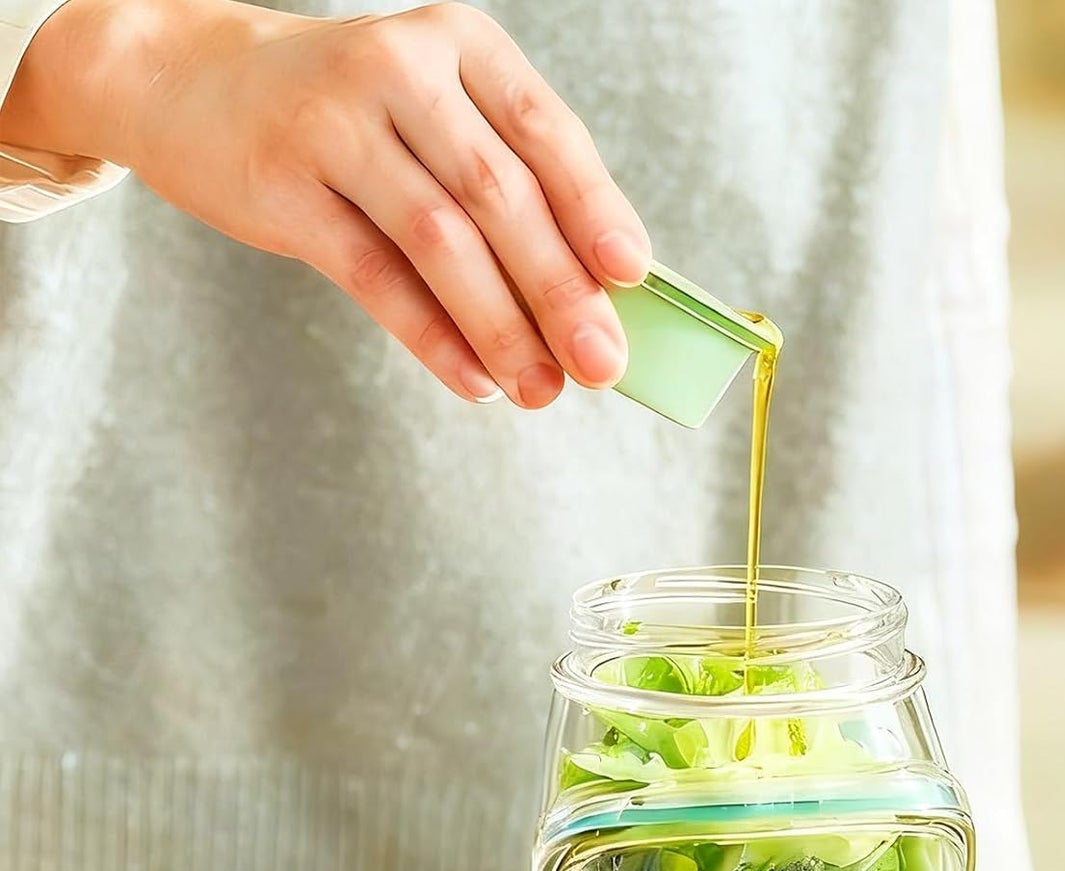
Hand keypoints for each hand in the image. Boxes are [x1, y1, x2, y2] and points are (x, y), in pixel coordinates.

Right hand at [0, 0, 649, 404]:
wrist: (192, 81)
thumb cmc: (350, 119)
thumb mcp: (434, 118)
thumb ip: (507, 189)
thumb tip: (594, 299)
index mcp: (459, 46)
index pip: (547, 132)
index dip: (595, 209)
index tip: (633, 276)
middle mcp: (400, 69)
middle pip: (501, 195)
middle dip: (560, 289)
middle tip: (603, 365)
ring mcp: (333, 122)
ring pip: (441, 240)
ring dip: (502, 326)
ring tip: (543, 390)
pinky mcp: (281, 184)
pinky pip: (374, 277)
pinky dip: (432, 336)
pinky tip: (475, 381)